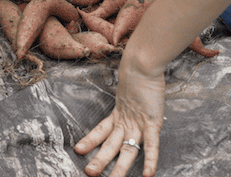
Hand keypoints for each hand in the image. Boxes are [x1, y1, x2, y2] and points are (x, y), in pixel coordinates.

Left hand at [75, 57, 164, 176]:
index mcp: (119, 114)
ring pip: (127, 150)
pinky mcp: (152, 122)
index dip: (90, 141)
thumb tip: (129, 100)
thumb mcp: (129, 92)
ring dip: (118, 167)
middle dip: (100, 160)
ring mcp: (138, 123)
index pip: (100, 131)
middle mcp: (126, 122)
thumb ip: (128, 102)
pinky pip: (152, 145)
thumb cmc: (138, 75)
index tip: (78, 150)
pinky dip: (150, 160)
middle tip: (88, 173)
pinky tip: (147, 174)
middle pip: (111, 145)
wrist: (142, 64)